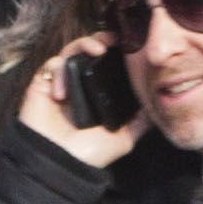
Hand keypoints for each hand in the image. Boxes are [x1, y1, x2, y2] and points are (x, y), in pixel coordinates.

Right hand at [17, 32, 143, 168]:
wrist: (59, 164)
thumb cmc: (90, 153)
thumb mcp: (124, 137)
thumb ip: (140, 121)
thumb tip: (159, 105)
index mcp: (100, 92)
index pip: (108, 62)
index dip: (117, 50)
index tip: (130, 44)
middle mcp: (81, 84)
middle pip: (89, 50)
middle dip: (100, 39)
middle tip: (111, 43)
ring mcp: (62, 83)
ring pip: (70, 51)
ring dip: (82, 44)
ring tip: (96, 49)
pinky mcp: (42, 85)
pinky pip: (50, 66)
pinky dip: (59, 71)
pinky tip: (64, 92)